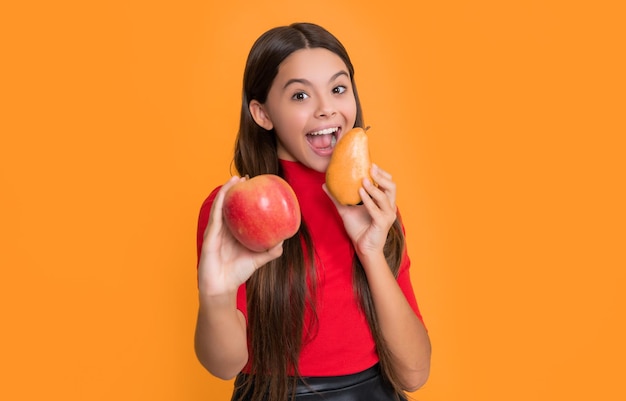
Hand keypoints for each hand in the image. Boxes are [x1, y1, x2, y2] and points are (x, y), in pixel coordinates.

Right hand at [197, 176, 283, 296]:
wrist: (222, 288)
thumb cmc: (237, 274)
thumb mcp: (258, 260)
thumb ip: (270, 251)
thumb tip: (283, 241)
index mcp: (233, 232)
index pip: (238, 210)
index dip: (244, 197)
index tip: (254, 184)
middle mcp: (223, 229)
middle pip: (228, 204)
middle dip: (235, 189)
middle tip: (246, 177)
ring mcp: (215, 231)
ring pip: (220, 206)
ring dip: (226, 190)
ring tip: (235, 179)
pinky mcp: (209, 235)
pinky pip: (215, 216)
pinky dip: (220, 202)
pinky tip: (225, 193)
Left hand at [324, 164, 397, 257]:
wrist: (363, 248)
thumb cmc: (358, 229)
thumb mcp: (346, 210)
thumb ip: (337, 198)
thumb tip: (325, 184)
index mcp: (384, 202)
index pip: (388, 183)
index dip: (381, 173)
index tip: (370, 164)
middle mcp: (389, 207)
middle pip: (392, 186)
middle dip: (381, 176)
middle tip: (370, 168)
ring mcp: (387, 215)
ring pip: (385, 197)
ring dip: (374, 187)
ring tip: (363, 180)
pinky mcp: (382, 223)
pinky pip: (376, 210)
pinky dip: (368, 200)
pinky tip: (360, 193)